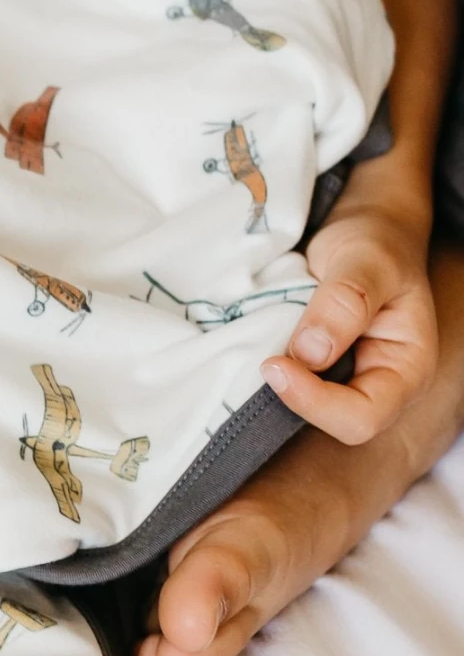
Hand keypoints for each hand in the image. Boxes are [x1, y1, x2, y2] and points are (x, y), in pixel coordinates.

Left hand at [261, 157, 437, 444]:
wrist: (362, 230)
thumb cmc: (376, 241)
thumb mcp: (368, 259)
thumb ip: (346, 301)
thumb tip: (311, 353)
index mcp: (406, 369)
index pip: (362, 417)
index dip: (315, 402)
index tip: (274, 364)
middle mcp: (376, 384)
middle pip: (329, 424)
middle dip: (290, 398)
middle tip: (260, 358)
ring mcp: (343, 381)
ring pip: (300, 410)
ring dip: (271, 389)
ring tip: (251, 352)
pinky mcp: (313, 373)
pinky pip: (286, 388)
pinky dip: (265, 373)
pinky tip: (249, 350)